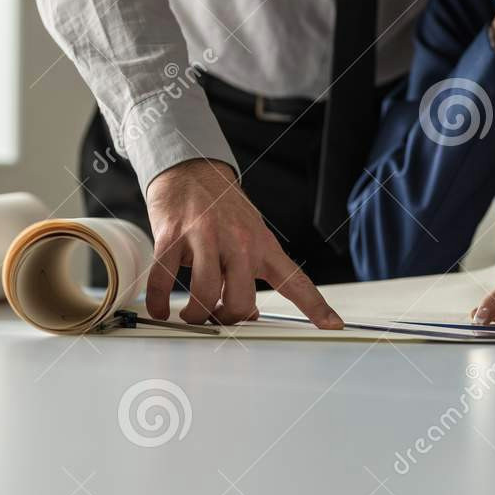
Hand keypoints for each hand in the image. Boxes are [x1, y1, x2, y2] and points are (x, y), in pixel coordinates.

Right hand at [143, 158, 343, 328]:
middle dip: (226, 319)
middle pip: (240, 301)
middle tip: (216, 316)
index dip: (316, 306)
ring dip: (195, 315)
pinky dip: (160, 302)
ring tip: (190, 314)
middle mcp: (238, 241)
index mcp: (263, 244)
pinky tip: (160, 309)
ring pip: (205, 295)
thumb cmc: (222, 208)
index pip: (295, 280)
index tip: (334, 325)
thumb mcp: (249, 234)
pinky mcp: (173, 234)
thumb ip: (252, 270)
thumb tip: (249, 313)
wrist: (192, 169)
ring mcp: (205, 237)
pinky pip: (164, 279)